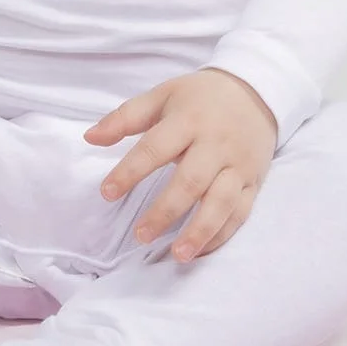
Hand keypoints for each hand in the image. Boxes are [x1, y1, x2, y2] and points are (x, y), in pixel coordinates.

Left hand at [83, 68, 276, 262]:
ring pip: (220, 202)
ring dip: (200, 230)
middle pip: (191, 181)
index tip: (107, 193)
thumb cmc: (200, 97)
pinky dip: (221, 235)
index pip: (155, 148)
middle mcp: (216, 144)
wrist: (256, 91)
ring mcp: (238, 165)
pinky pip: (240, 212)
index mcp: (189, 120)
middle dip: (166, 211)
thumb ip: (125, 118)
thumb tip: (89, 137)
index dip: (130, 171)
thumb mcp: (162, 96)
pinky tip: (201, 251)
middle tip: (141, 235)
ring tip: (178, 254)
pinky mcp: (253, 182)